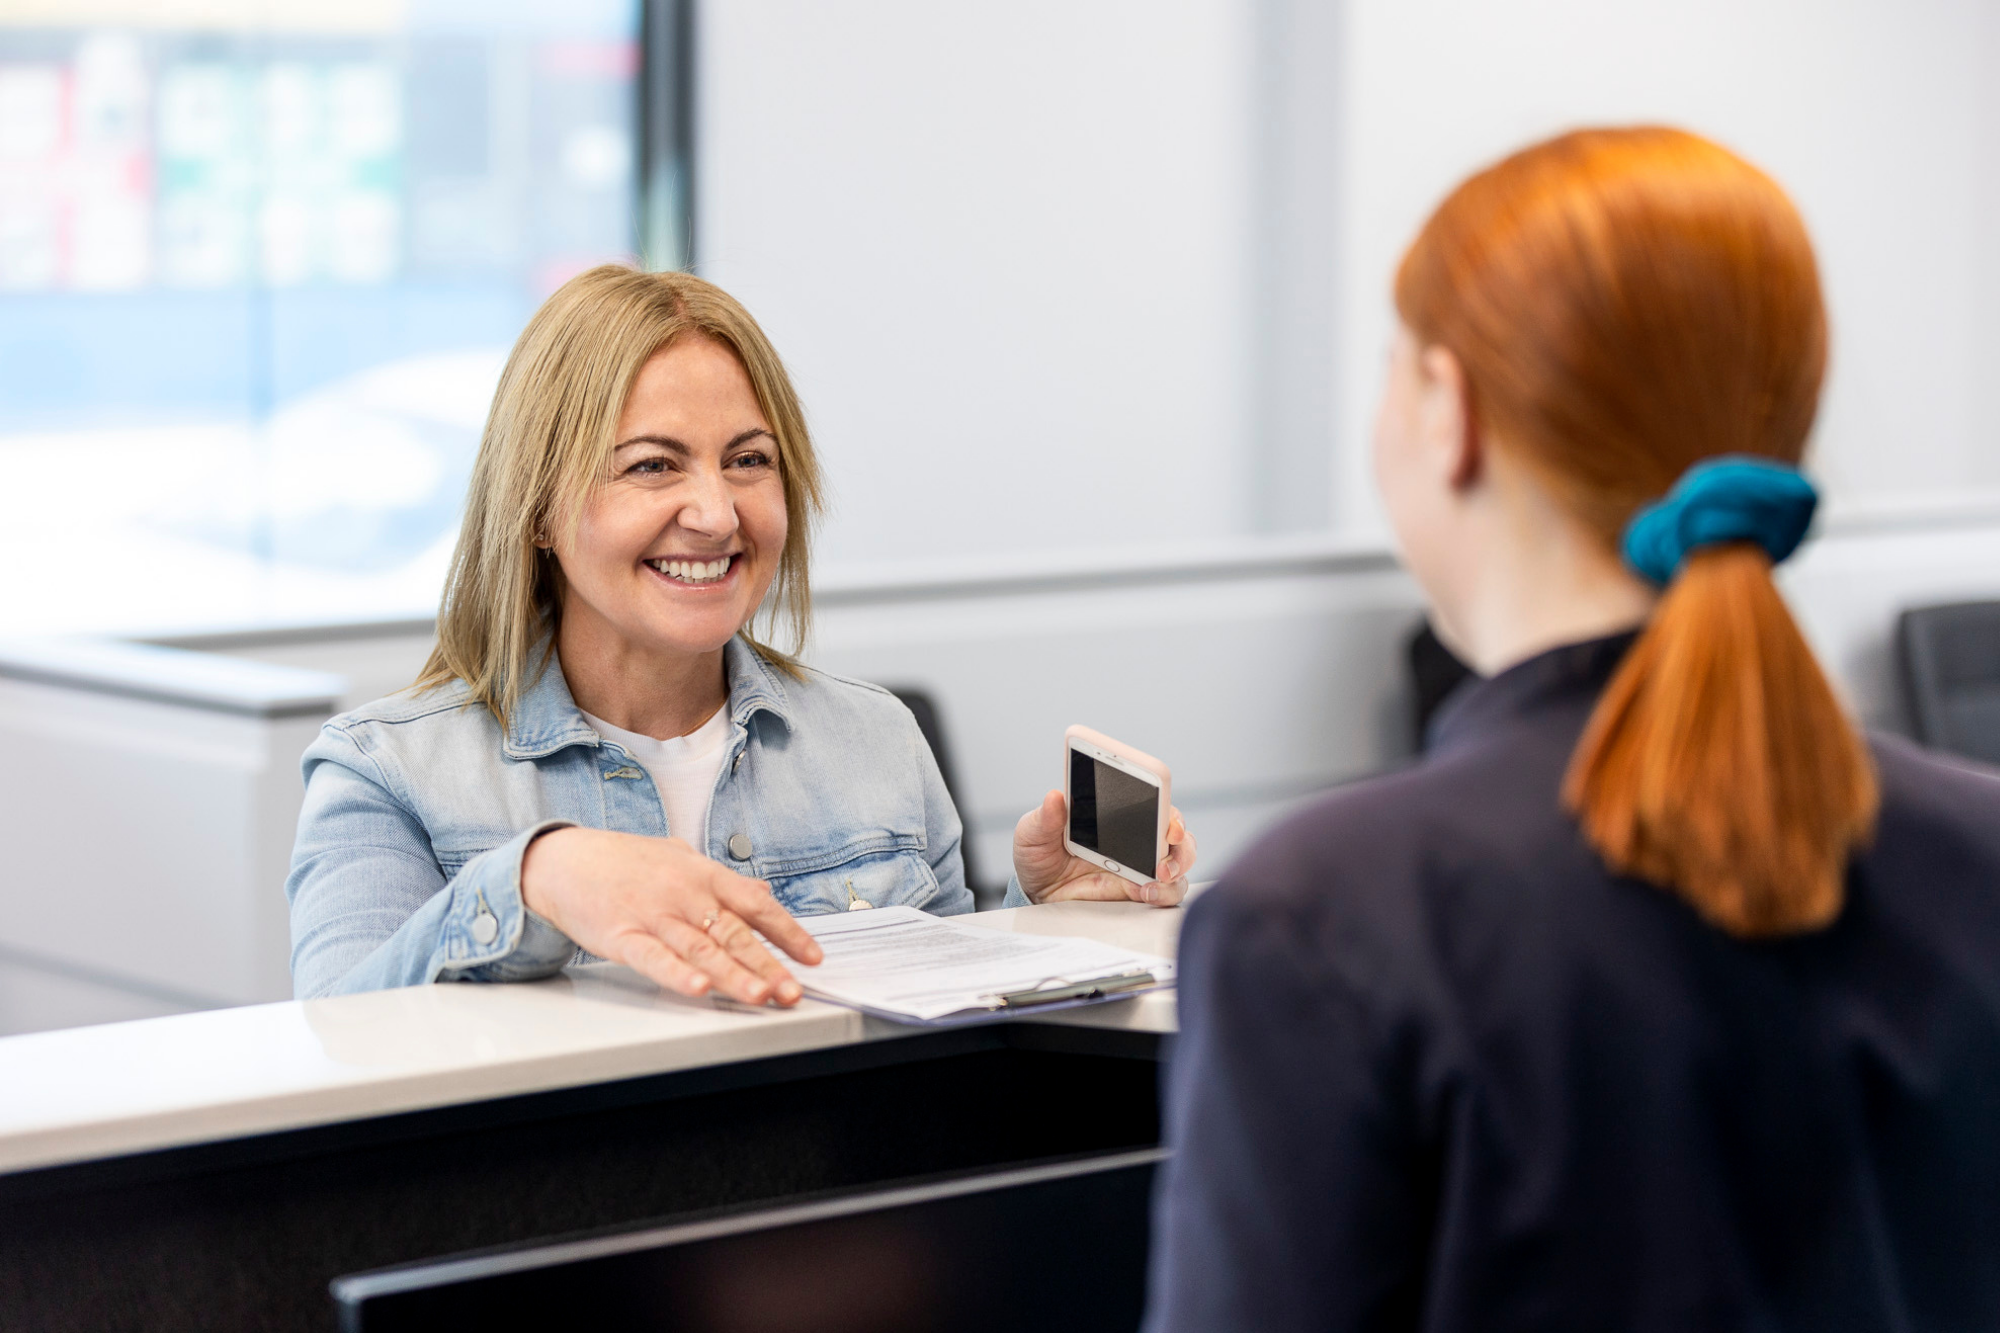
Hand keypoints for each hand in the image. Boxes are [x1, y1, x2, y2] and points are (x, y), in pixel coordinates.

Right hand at [521, 828, 823, 1005]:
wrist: (565, 860)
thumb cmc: (625, 862)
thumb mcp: (680, 858)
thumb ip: (722, 880)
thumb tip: (763, 896)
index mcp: (703, 874)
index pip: (756, 905)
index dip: (788, 932)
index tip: (812, 957)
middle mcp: (683, 894)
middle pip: (733, 934)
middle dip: (768, 965)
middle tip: (793, 990)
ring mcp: (653, 916)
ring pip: (701, 950)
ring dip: (734, 975)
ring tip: (761, 996)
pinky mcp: (622, 937)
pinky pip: (654, 959)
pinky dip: (677, 975)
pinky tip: (699, 989)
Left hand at [1011, 791, 1196, 906]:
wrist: (1038, 893)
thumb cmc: (1041, 855)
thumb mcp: (1033, 833)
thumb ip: (1044, 818)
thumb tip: (1054, 797)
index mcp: (1117, 813)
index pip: (1152, 798)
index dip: (1164, 796)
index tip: (1161, 801)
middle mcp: (1138, 837)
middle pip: (1178, 831)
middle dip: (1180, 835)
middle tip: (1167, 840)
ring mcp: (1143, 866)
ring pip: (1181, 862)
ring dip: (1178, 865)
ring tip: (1157, 875)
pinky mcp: (1141, 893)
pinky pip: (1168, 892)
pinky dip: (1164, 892)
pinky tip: (1145, 892)